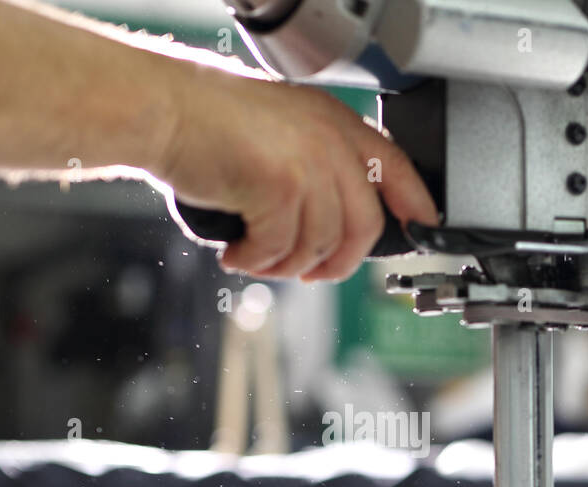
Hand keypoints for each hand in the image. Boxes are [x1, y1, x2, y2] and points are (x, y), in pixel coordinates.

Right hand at [154, 62, 437, 280]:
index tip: (422, 231)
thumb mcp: (282, 130)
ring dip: (284, 264)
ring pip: (320, 246)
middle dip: (336, 263)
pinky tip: (235, 251)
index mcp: (335, 123)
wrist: (164, 111)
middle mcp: (329, 141)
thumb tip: (336, 224)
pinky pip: (281, 250)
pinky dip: (255, 260)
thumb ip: (318, 165)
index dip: (415, 206)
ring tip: (254, 256)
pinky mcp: (281, 189)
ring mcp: (308, 165)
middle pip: (364, 226)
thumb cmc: (209, 123)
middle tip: (308, 273)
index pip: (397, 169)